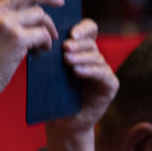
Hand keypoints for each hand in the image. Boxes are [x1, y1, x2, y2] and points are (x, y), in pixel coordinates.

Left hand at [46, 19, 118, 136]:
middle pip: (91, 43)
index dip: (82, 28)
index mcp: (82, 49)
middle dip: (78, 44)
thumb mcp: (50, 70)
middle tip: (65, 47)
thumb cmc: (54, 94)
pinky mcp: (110, 85)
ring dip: (81, 57)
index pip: (89, 29)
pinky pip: (102, 74)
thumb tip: (41, 36)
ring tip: (67, 60)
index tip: (70, 32)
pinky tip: (78, 71)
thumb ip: (51, 53)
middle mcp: (95, 58)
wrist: (62, 122)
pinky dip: (90, 71)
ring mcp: (104, 71)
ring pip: (96, 57)